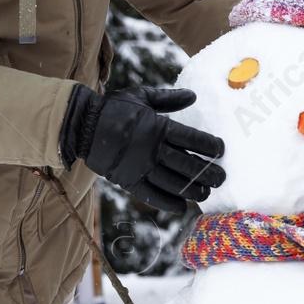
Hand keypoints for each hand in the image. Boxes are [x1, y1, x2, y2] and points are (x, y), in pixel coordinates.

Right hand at [59, 86, 224, 212]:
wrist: (82, 125)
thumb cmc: (113, 108)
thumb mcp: (141, 96)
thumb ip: (168, 99)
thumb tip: (193, 96)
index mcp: (157, 127)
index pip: (191, 138)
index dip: (209, 146)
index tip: (221, 150)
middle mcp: (152, 150)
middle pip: (187, 164)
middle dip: (207, 173)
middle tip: (221, 178)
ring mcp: (140, 167)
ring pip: (173, 183)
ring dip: (192, 190)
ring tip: (205, 194)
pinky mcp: (128, 181)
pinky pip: (151, 195)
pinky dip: (166, 203)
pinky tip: (180, 207)